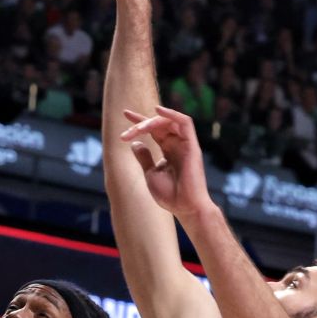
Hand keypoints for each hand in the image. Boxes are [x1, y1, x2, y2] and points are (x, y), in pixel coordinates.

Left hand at [119, 105, 211, 221]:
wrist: (185, 207)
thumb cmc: (170, 195)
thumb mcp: (150, 174)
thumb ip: (144, 157)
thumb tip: (134, 143)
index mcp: (168, 150)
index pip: (154, 130)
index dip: (139, 121)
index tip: (125, 113)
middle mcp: (177, 144)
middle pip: (158, 125)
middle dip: (140, 125)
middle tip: (125, 135)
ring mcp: (185, 144)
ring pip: (168, 121)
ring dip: (151, 121)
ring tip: (138, 128)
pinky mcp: (192, 145)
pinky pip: (185, 122)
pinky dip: (172, 114)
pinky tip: (157, 110)